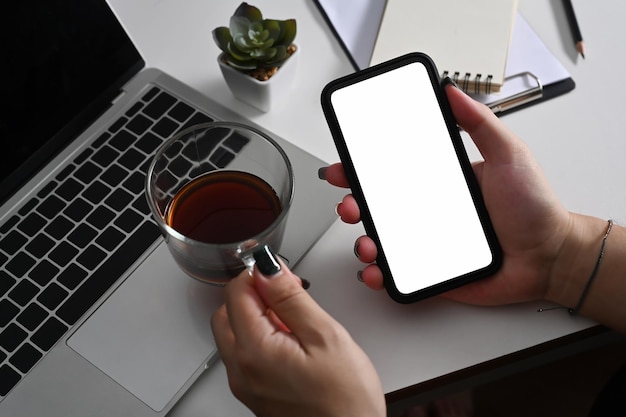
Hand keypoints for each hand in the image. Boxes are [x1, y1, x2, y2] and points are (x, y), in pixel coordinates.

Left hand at [211, 246, 384, 416]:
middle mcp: (241, 370)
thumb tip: (268, 269)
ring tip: (295, 322)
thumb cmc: (345, 401)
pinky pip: (245, 355)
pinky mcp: (255, 394)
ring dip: (257, 316)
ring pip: (234, 333)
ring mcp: (245, 385)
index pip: (236, 292)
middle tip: (289, 295)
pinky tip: (291, 343)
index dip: (259, 274)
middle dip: (254, 295)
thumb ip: (291, 298)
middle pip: (228, 312)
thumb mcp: (325, 335)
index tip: (282, 274)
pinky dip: (260, 338)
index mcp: (254, 351)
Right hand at [323, 83, 572, 305]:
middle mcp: (429, 211)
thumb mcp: (508, 155)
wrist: (551, 258)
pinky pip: (398, 274)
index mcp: (439, 182)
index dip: (363, 167)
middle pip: (377, 206)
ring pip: (381, 240)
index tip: (346, 163)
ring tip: (367, 243)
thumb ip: (479, 123)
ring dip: (362, 241)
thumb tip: (451, 91)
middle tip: (350, 204)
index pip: (392, 172)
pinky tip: (375, 270)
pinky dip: (378, 274)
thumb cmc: (534, 209)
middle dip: (352, 203)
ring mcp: (427, 242)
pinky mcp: (432, 272)